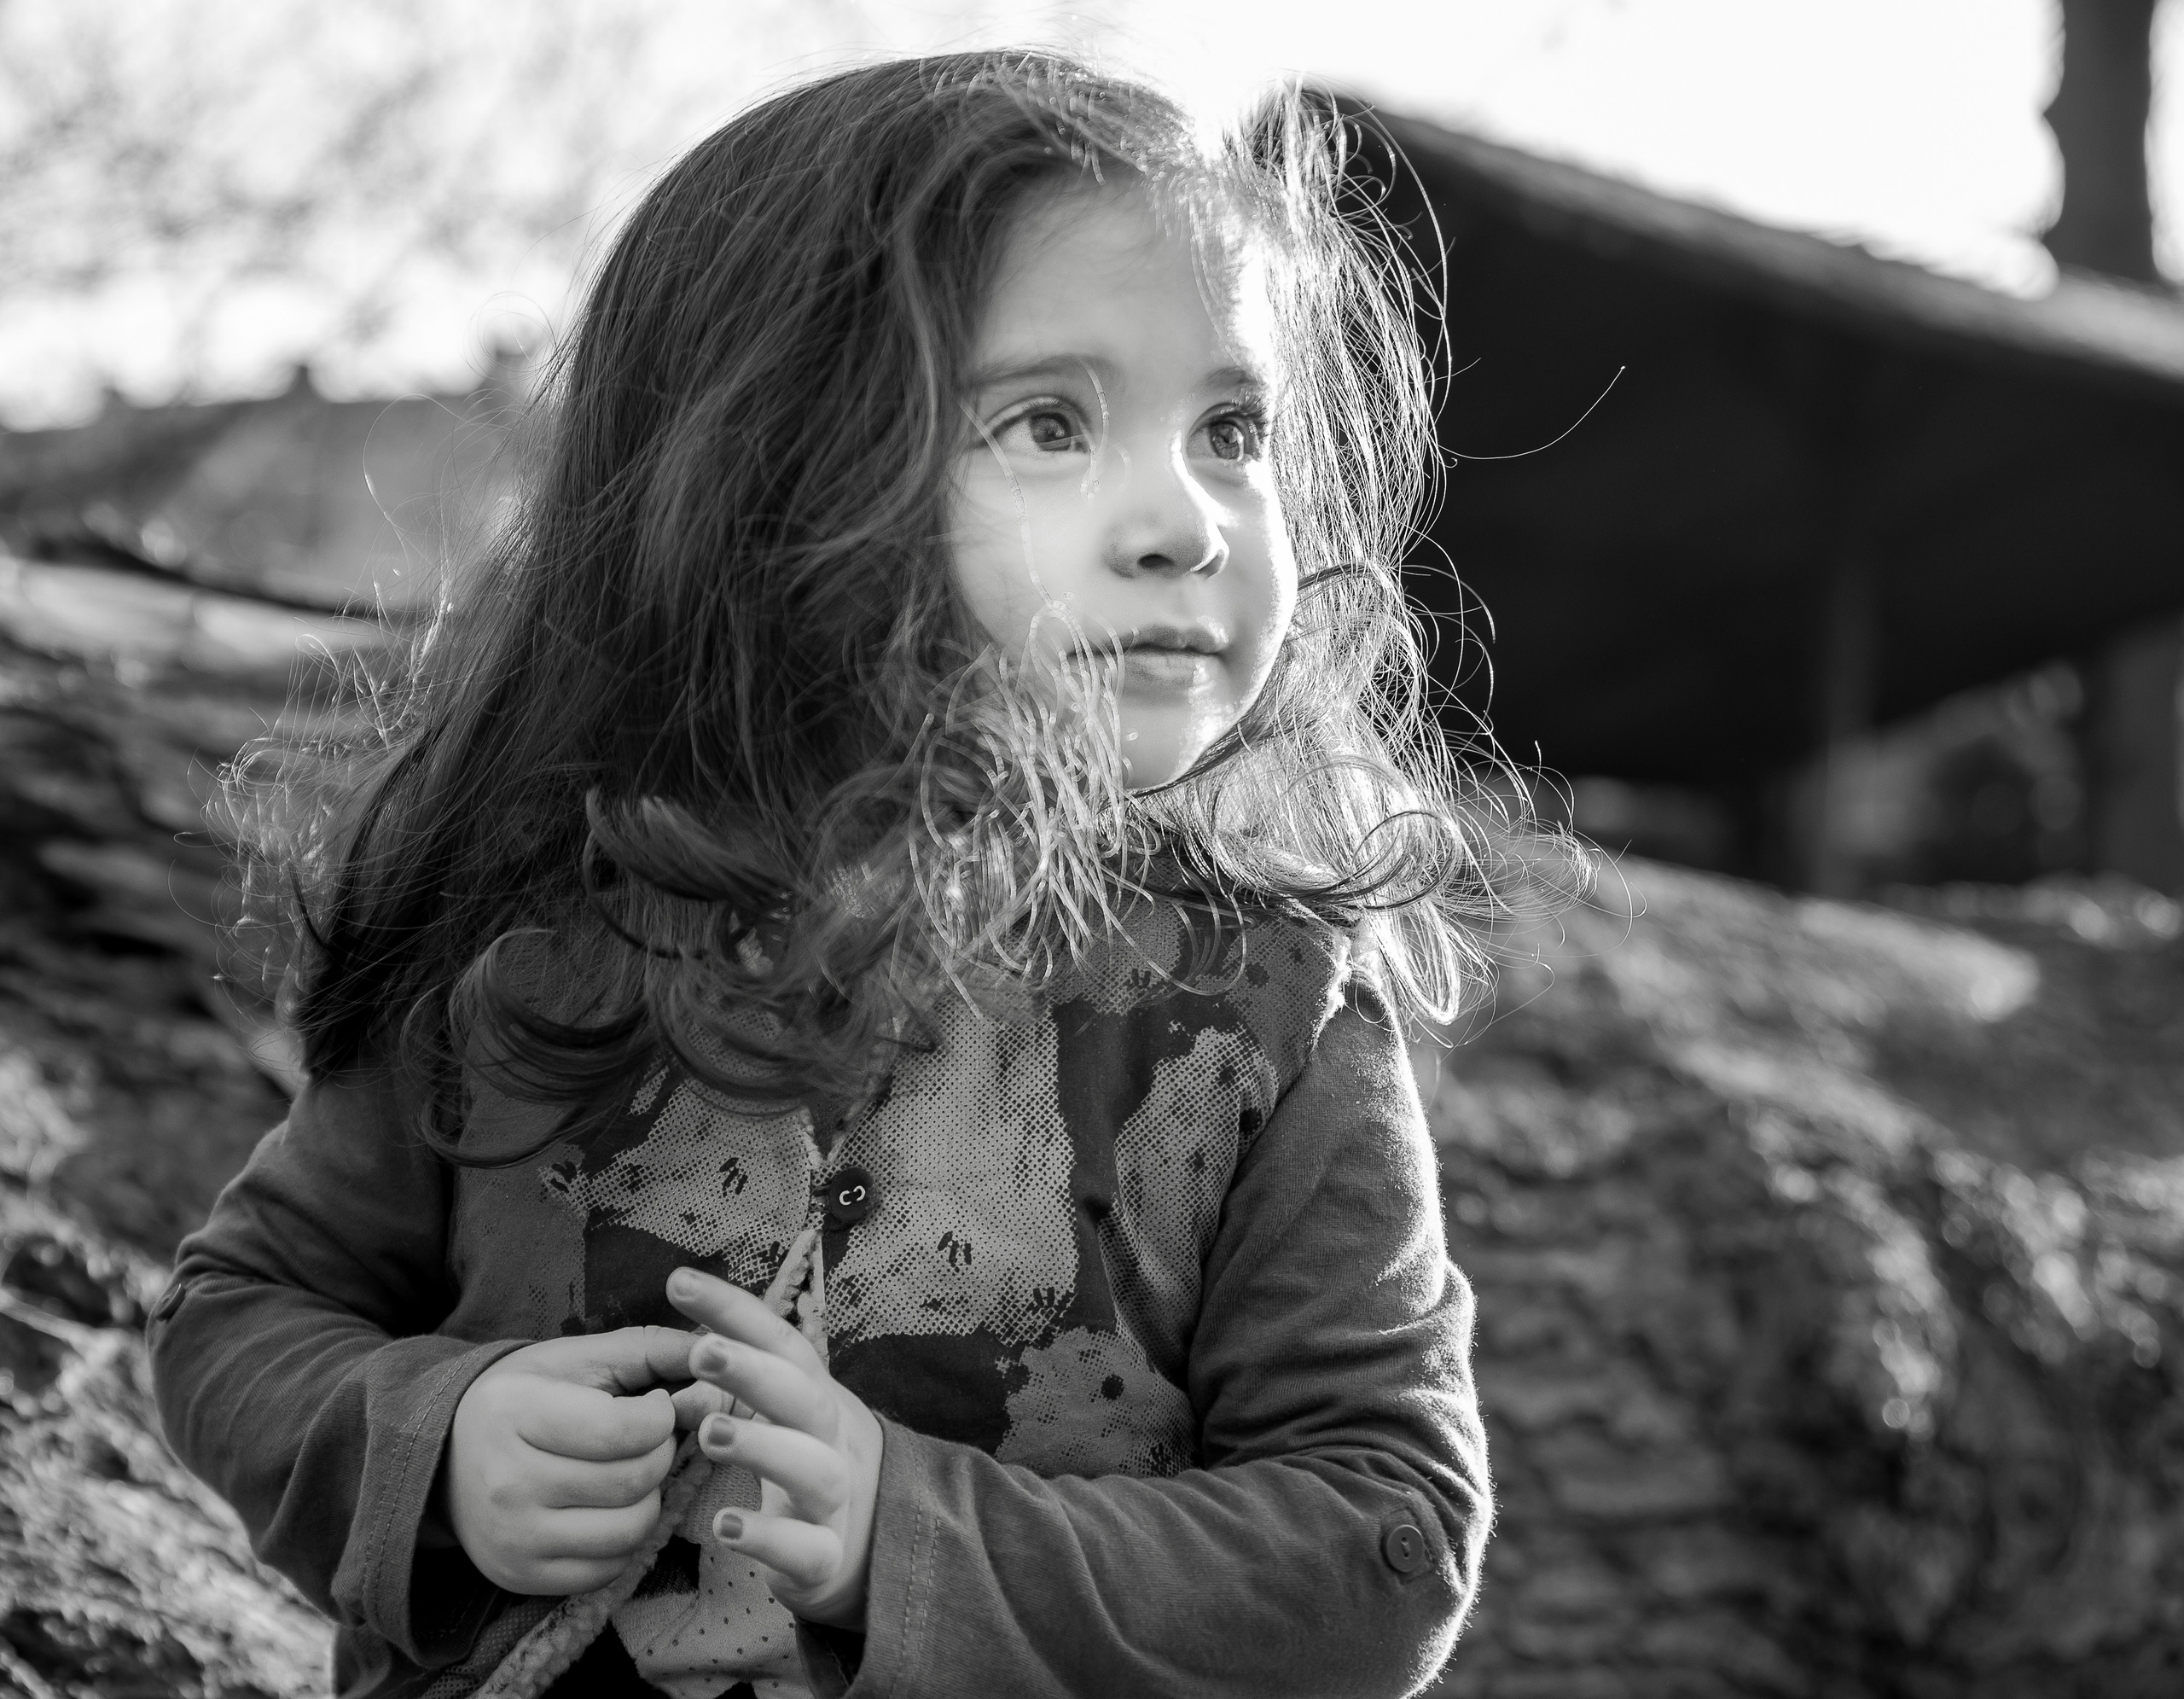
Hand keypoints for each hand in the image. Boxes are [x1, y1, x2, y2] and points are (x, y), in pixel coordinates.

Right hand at [444, 1327, 694, 1594]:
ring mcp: (513, 1538)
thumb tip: (711, 1349)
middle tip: (646, 1439)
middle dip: (660, 1454)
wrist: (448, 1458)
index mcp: (514, 1412)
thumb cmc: (526, 1397)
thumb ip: (647, 1348)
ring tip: (630, 1472)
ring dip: (649, 1497)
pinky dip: (626, 1538)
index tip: (652, 1405)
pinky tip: (609, 1507)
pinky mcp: (522, 1577)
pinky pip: (610, 1568)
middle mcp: (507, 1482)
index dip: (661, 1415)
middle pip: (633, 1480)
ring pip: (629, 1529)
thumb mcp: (575, 1358)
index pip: (623, 1429)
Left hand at [667, 1266, 882, 1630]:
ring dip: (764, 1447)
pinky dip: (769, 1538)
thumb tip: (676, 1320)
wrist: (875, 1538)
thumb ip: (743, 1370)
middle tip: (702, 1352)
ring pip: (813, 1470)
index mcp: (813, 1392)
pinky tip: (724, 1529)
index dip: (734, 1310)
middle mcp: (831, 1436)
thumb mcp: (786, 1407)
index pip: (779, 1341)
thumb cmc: (809, 1456)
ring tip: (710, 1434)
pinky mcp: (826, 1556)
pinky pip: (806, 1548)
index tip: (678, 1282)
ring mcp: (835, 1497)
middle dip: (754, 1371)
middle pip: (802, 1396)